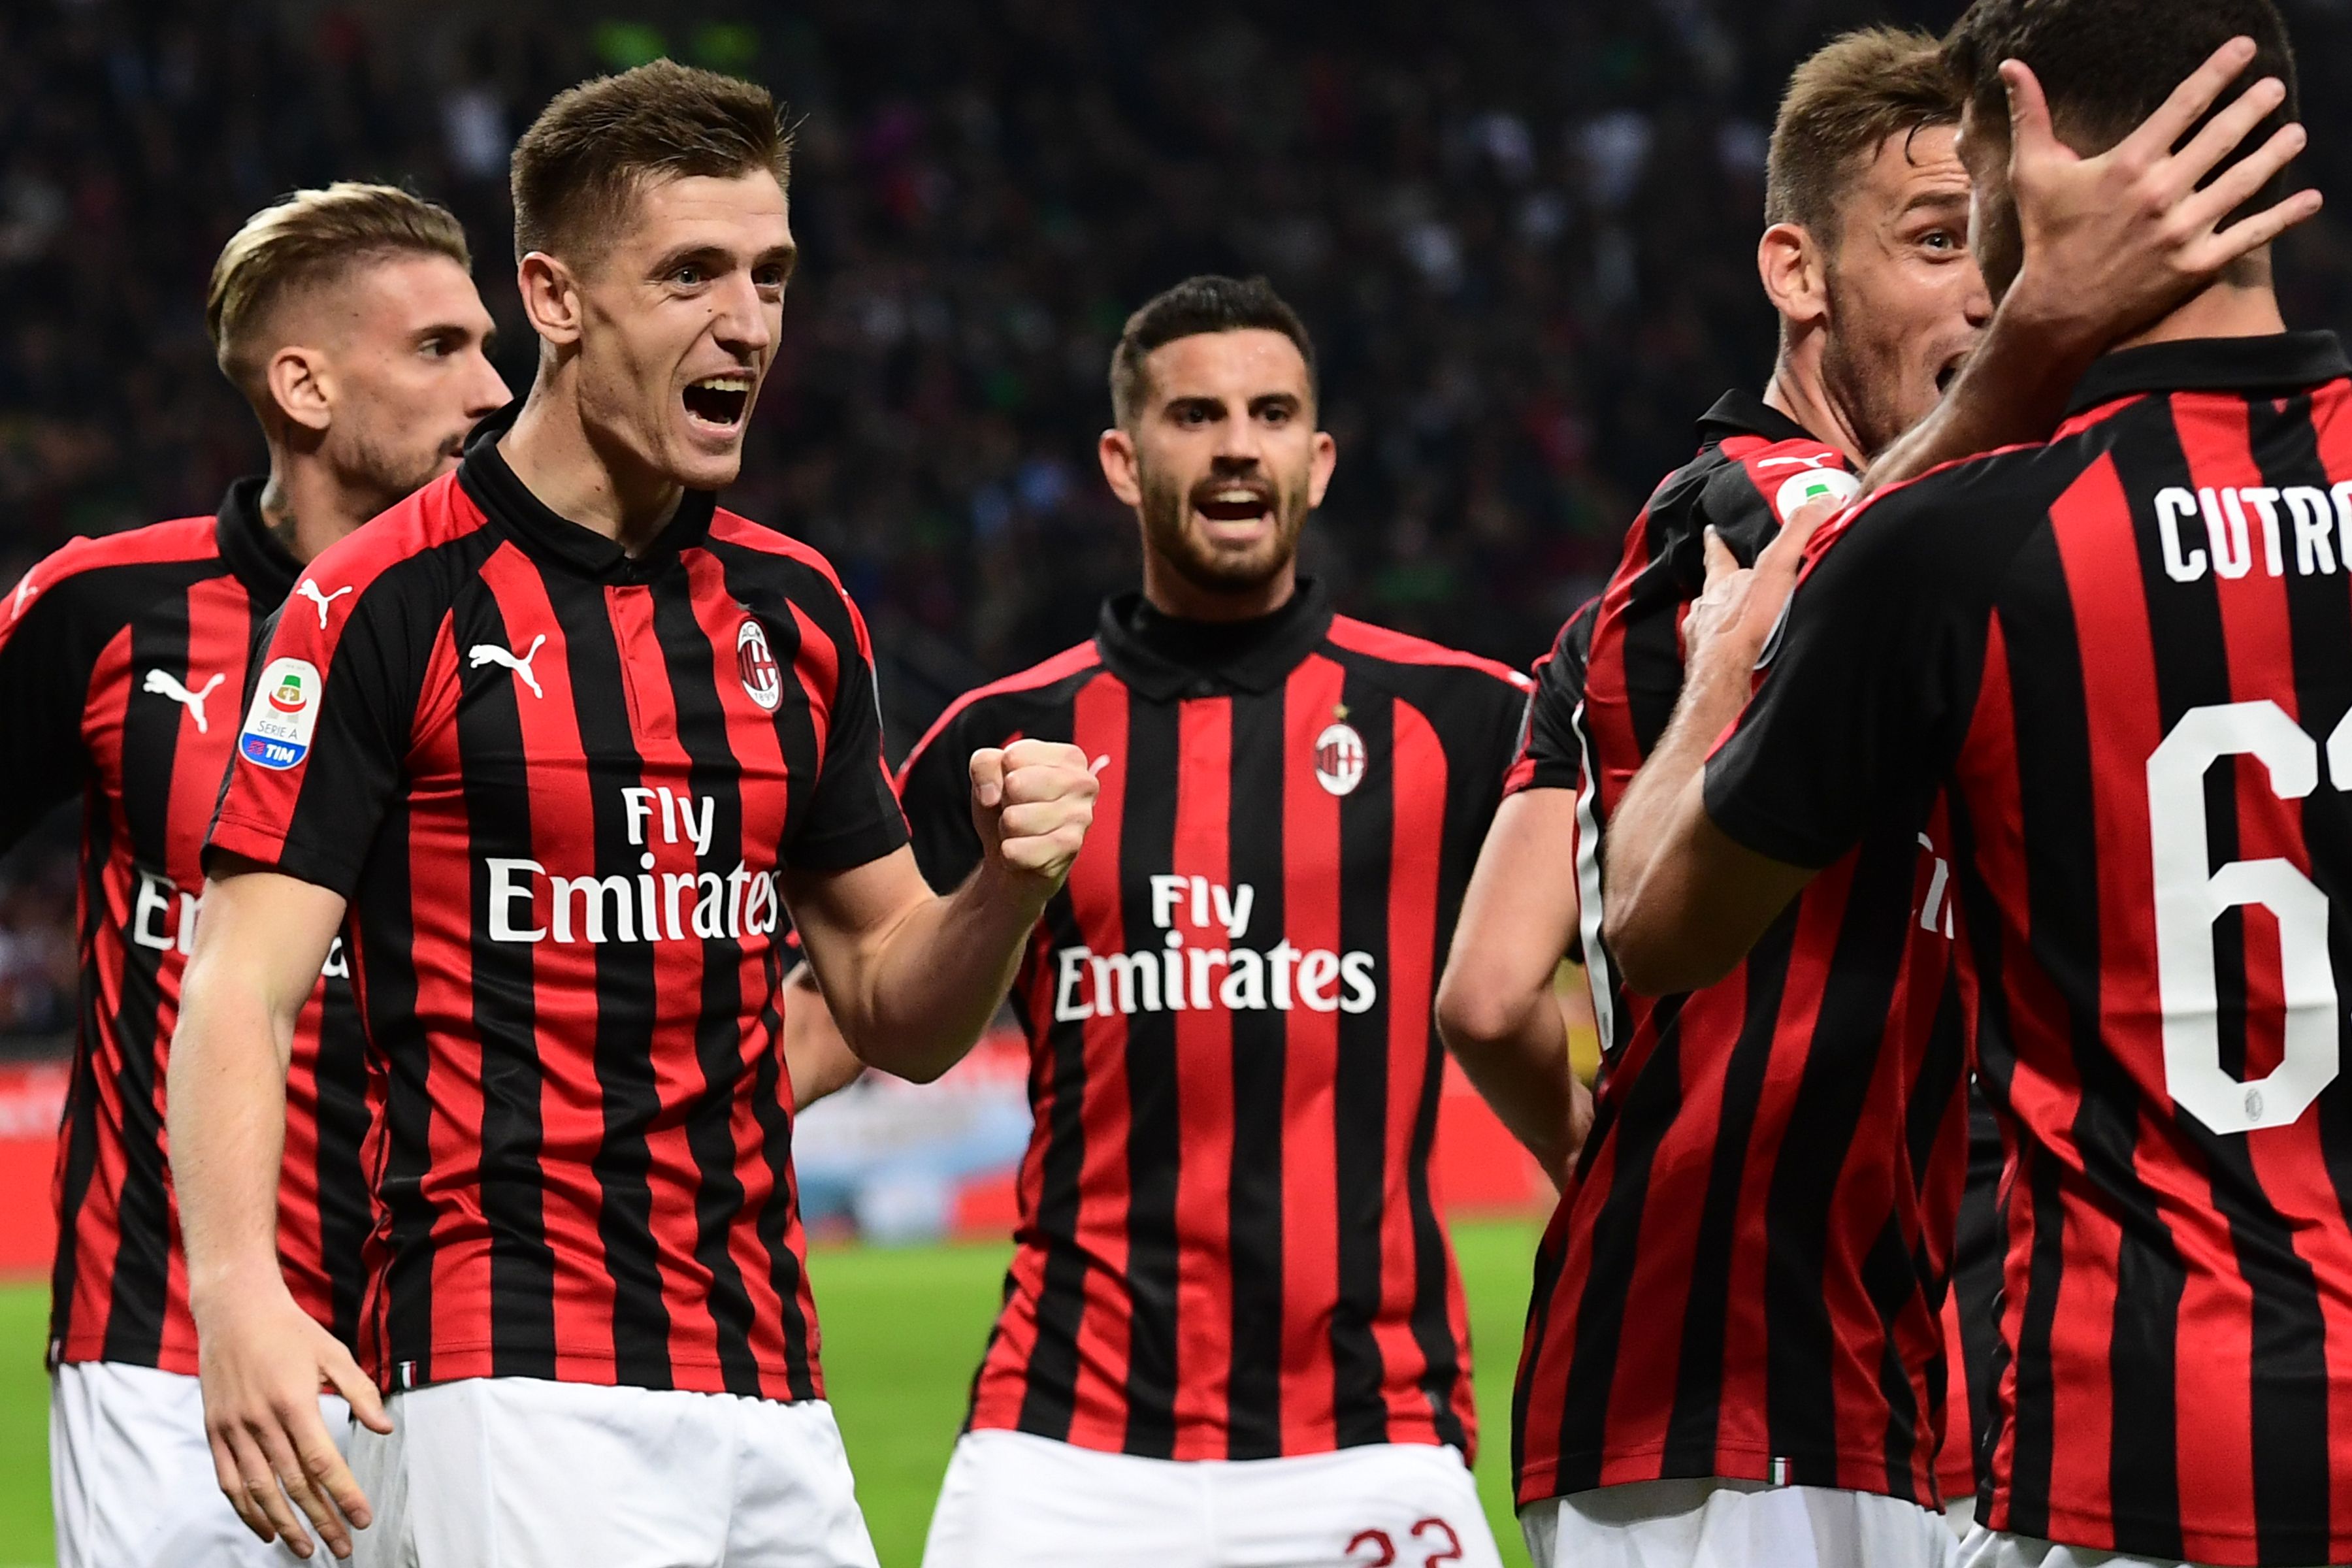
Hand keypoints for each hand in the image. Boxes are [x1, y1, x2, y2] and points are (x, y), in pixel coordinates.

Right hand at [196, 1280, 390, 1559]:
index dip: (343, 1495)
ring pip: (259, 1491)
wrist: (235, 1310)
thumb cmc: (291, 1330)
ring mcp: (234, 1428)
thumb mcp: (334, 1354)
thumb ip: (360, 1393)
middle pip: (294, 1485)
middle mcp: (261, 1421)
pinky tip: (265, 1529)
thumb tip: (384, 1430)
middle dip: (321, 1520)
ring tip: (307, 1549)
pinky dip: (246, 1510)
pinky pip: (228, 1482)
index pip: (323, 1463)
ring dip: (284, 1525)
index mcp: (294, 1402)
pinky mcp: (214, 1431)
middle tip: (343, 1548)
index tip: (362, 1519)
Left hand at [968, 738, 1098, 891]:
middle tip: (1017, 810)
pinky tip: (1024, 851)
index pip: (1014, 757)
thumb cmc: (1007, 808)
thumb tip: (991, 796)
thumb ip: (984, 764)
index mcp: (1069, 757)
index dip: (1000, 775)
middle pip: (1014, 785)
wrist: (1013, 854)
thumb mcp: (990, 775)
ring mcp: (1081, 816)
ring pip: (1014, 819)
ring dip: (1006, 830)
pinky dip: (1009, 854)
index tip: (1012, 786)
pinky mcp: (1070, 847)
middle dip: (1004, 803)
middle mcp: (1083, 783)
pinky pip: (1017, 849)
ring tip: (1021, 831)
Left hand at [1679, 497, 1839, 678]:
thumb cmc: (1747, 620)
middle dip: (1723, 587)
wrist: (1725, 674)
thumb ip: (1798, 532)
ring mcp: (1702, 638)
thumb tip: (1822, 499)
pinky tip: (1736, 659)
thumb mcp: (1777, 567)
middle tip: (1732, 585)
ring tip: (1736, 625)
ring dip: (1723, 621)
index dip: (1715, 541)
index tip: (1710, 531)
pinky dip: (1725, 654)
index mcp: (1720, 584)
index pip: (1717, 554)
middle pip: (1713, 591)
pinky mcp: (1708, 666)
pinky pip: (1716, 655)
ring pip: (1711, 623)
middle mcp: (1706, 609)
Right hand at [2002, 37, 2321, 350]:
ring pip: (2244, 181)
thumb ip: (2029, 116)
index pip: (2185, 105)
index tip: (2245, 50)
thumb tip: (2011, 67)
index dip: (2218, 72)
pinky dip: (2284, 217)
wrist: (2057, 310)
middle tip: (2275, 89)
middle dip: (2256, 106)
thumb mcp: (2032, 173)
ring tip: (2296, 133)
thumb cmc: (2046, 237)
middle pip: (2224, 137)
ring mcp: (2183, 231)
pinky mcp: (2196, 265)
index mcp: (2128, 164)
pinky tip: (2310, 200)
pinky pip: (2250, 235)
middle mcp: (2161, 193)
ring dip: (2276, 153)